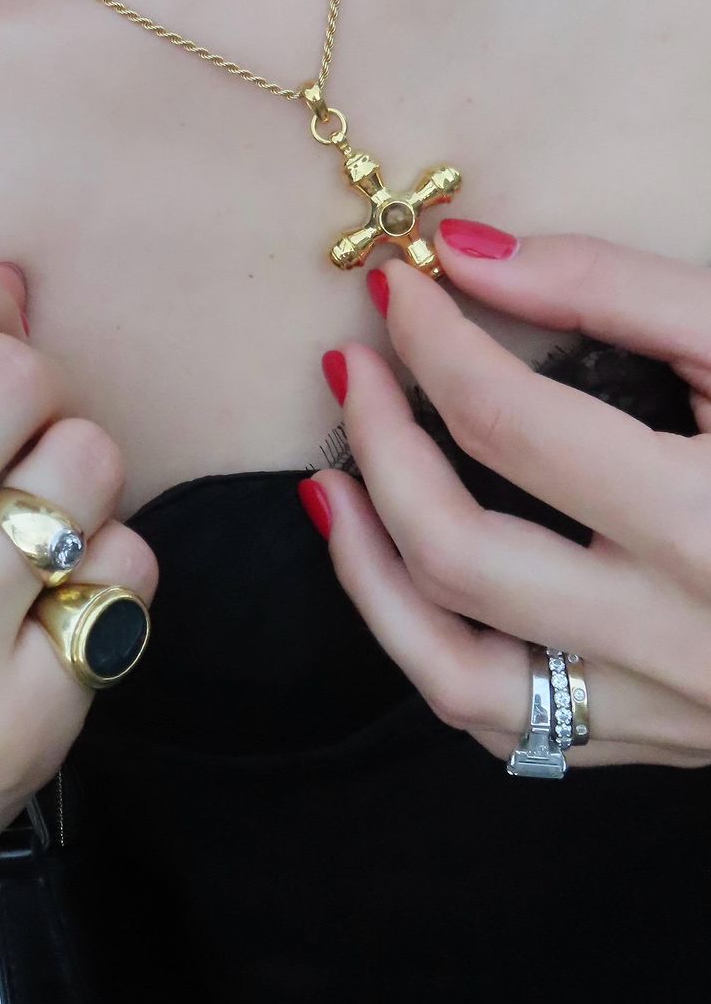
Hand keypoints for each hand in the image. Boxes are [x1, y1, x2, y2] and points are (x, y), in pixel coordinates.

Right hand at [0, 260, 156, 932]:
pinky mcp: (18, 721)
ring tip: (21, 523)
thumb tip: (4, 284)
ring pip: (85, 460)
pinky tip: (44, 604)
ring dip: (69, 475)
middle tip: (1, 440)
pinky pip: (126, 564)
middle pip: (10, 375)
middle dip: (24, 388)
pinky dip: (102, 568)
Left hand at [300, 222, 710, 769]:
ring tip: (330, 485)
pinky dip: (431, 651)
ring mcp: (664, 712)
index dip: (431, 340)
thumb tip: (474, 254)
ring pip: (452, 673)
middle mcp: (677, 635)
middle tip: (353, 364)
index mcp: (710, 522)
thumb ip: (623, 289)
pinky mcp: (658, 749)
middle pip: (457, 550)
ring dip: (366, 572)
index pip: (510, 422)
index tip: (399, 284)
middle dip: (377, 442)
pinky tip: (408, 581)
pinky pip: (504, 727)